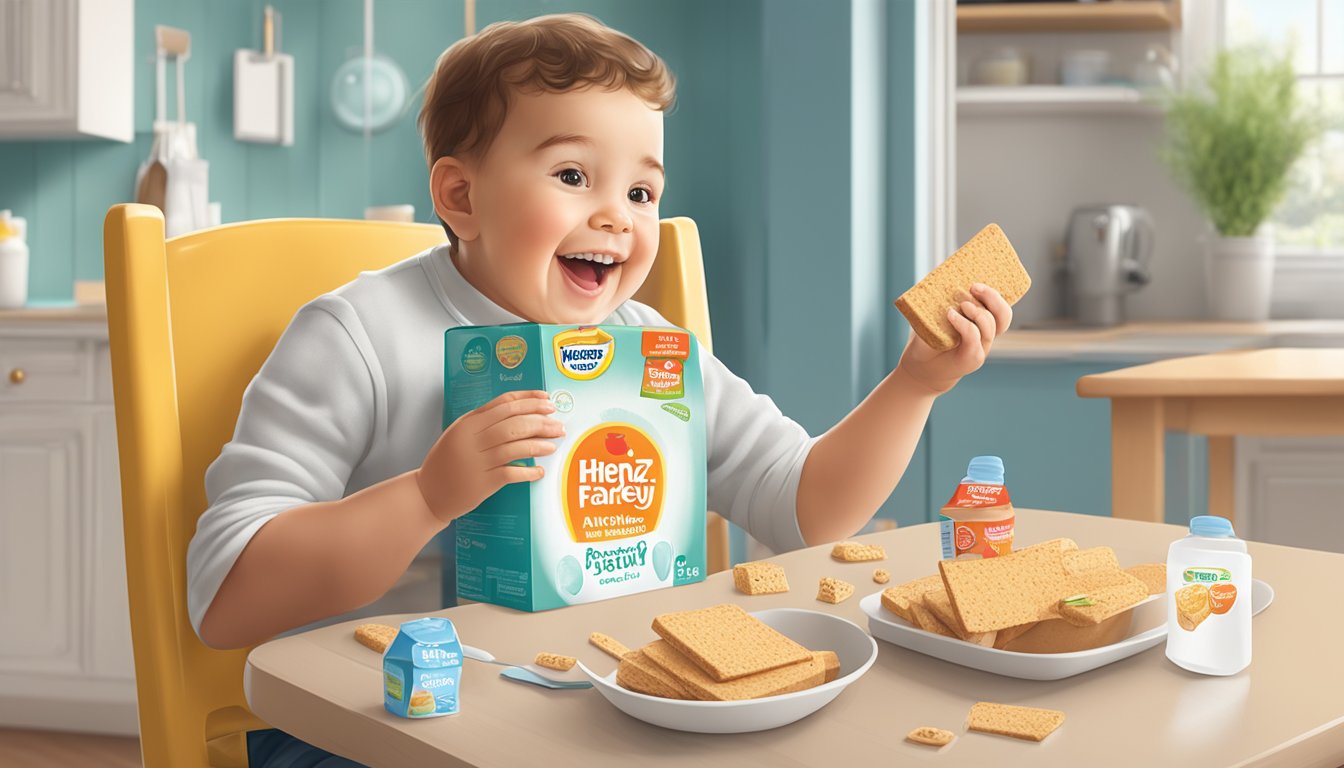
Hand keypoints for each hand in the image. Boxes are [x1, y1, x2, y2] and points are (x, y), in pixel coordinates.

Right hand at [416, 390, 564, 523]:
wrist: (429, 493)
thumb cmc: (447, 462)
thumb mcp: (459, 433)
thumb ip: (484, 421)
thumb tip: (520, 411)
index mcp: (468, 423)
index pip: (504, 404)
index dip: (529, 400)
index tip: (547, 400)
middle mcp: (472, 440)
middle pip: (513, 423)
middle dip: (540, 421)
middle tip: (558, 424)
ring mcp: (477, 462)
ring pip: (515, 446)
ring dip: (539, 444)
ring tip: (554, 444)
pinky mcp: (482, 484)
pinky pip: (512, 474)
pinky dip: (529, 472)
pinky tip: (540, 471)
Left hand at [896, 283, 1012, 393]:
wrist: (920, 367)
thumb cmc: (928, 338)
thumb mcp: (933, 314)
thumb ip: (939, 297)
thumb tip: (937, 272)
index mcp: (981, 321)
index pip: (1000, 306)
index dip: (996, 293)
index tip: (978, 281)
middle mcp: (985, 333)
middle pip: (1003, 315)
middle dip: (993, 297)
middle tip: (974, 287)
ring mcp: (981, 347)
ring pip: (991, 326)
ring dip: (978, 312)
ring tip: (962, 304)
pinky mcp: (973, 359)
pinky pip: (975, 338)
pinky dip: (964, 324)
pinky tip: (951, 316)